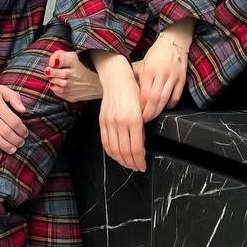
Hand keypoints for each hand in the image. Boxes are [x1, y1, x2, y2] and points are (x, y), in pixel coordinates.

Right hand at [0, 83, 27, 152]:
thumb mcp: (1, 90)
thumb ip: (14, 97)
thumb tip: (23, 110)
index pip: (13, 121)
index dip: (21, 130)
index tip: (25, 134)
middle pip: (5, 131)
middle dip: (15, 140)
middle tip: (21, 143)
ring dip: (6, 146)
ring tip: (13, 149)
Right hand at [92, 53, 145, 172]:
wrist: (117, 80)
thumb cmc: (134, 91)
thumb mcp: (143, 109)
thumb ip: (142, 129)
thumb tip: (140, 147)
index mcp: (134, 120)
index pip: (136, 148)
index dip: (140, 161)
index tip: (143, 165)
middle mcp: (120, 122)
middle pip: (125, 152)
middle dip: (132, 163)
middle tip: (137, 167)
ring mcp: (109, 122)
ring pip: (114, 150)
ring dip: (121, 160)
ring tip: (128, 164)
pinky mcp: (102, 122)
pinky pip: (105, 142)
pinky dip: (111, 152)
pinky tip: (117, 155)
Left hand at [137, 33, 187, 121]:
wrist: (173, 43)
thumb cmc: (155, 55)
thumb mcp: (142, 63)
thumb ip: (135, 77)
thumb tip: (125, 93)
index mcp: (149, 70)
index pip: (144, 94)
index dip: (141, 107)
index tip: (136, 114)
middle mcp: (161, 74)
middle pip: (155, 99)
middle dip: (149, 113)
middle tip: (144, 120)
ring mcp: (173, 77)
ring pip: (166, 100)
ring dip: (158, 111)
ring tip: (152, 116)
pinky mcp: (182, 79)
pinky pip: (176, 97)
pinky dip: (170, 105)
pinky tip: (164, 107)